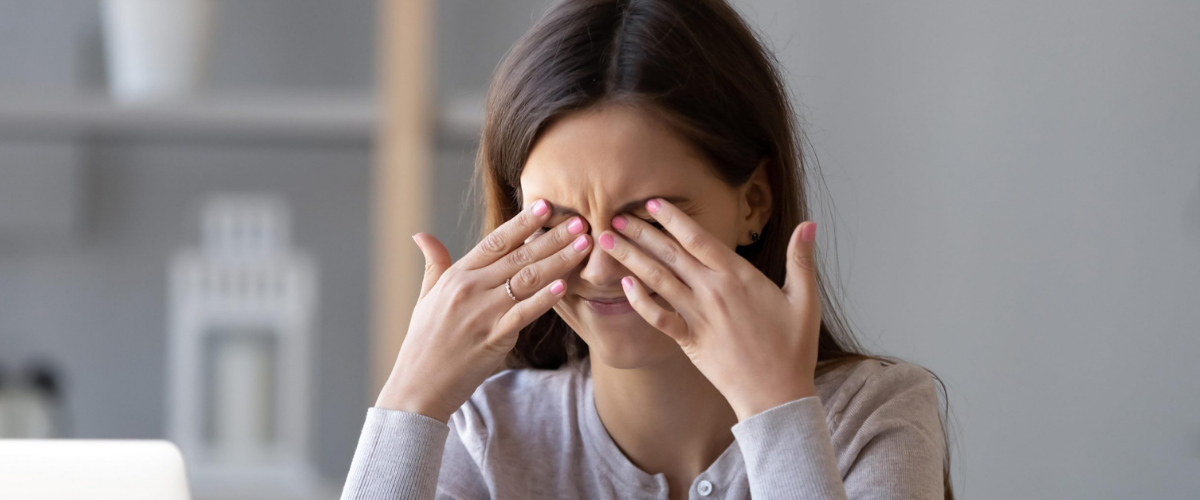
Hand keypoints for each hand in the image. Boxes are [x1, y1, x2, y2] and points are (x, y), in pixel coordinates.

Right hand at [375, 199, 591, 422]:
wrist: (418, 386)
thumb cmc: (424, 342)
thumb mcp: (425, 297)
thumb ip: (433, 264)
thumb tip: (422, 235)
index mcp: (457, 276)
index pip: (495, 241)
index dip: (523, 222)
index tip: (547, 206)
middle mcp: (470, 289)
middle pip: (518, 256)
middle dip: (552, 237)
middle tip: (581, 221)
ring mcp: (482, 313)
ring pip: (527, 280)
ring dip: (558, 261)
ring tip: (583, 246)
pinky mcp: (493, 338)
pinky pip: (524, 313)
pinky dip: (545, 299)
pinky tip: (565, 285)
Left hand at [599, 198, 821, 420]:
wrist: (777, 395)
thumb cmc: (793, 348)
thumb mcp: (805, 300)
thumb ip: (801, 259)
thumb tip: (809, 224)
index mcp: (739, 276)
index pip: (699, 238)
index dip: (673, 218)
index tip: (651, 202)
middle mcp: (713, 292)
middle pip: (670, 254)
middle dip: (641, 231)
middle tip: (616, 213)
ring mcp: (698, 316)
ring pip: (657, 279)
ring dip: (630, 258)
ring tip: (607, 240)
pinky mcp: (689, 340)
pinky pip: (658, 317)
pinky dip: (640, 300)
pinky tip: (624, 285)